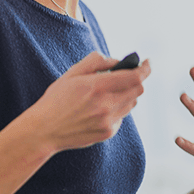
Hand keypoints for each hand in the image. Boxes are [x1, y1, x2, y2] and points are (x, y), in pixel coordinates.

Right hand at [30, 51, 150, 152]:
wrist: (45, 130)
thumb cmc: (56, 99)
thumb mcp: (72, 73)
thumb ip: (96, 61)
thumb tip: (116, 61)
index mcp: (97, 86)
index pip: (135, 76)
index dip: (146, 68)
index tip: (148, 62)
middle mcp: (107, 105)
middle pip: (138, 90)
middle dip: (136, 80)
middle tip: (127, 75)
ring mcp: (109, 121)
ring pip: (132, 103)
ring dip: (127, 94)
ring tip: (109, 92)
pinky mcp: (108, 132)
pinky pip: (122, 116)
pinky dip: (117, 108)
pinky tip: (100, 108)